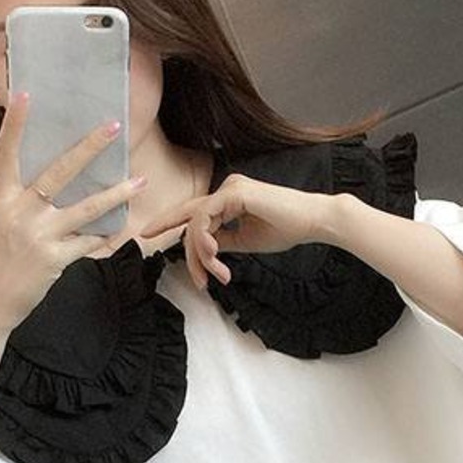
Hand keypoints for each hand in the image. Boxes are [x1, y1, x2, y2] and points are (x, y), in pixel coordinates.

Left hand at [140, 173, 332, 290]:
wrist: (313, 221)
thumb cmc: (287, 230)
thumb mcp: (247, 240)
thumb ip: (224, 241)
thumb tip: (205, 249)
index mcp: (229, 198)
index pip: (195, 212)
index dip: (170, 222)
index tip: (149, 235)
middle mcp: (227, 188)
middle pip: (190, 217)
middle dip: (175, 237)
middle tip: (172, 260)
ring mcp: (230, 187)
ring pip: (197, 222)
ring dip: (200, 254)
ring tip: (213, 275)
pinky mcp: (235, 192)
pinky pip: (206, 218)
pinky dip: (205, 240)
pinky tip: (212, 256)